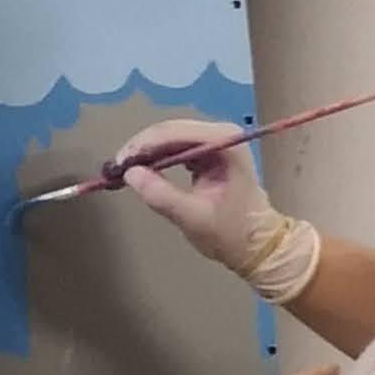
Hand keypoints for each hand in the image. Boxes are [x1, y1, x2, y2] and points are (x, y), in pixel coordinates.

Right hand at [108, 119, 317, 297]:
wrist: (257, 244)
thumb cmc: (231, 233)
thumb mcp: (192, 218)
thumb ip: (161, 194)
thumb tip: (129, 174)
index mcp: (225, 143)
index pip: (175, 132)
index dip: (143, 145)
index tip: (119, 163)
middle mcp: (222, 134)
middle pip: (171, 130)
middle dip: (142, 147)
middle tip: (116, 168)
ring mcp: (216, 141)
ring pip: (170, 137)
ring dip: (147, 152)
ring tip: (124, 171)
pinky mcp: (209, 152)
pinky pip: (176, 148)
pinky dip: (157, 158)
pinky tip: (142, 171)